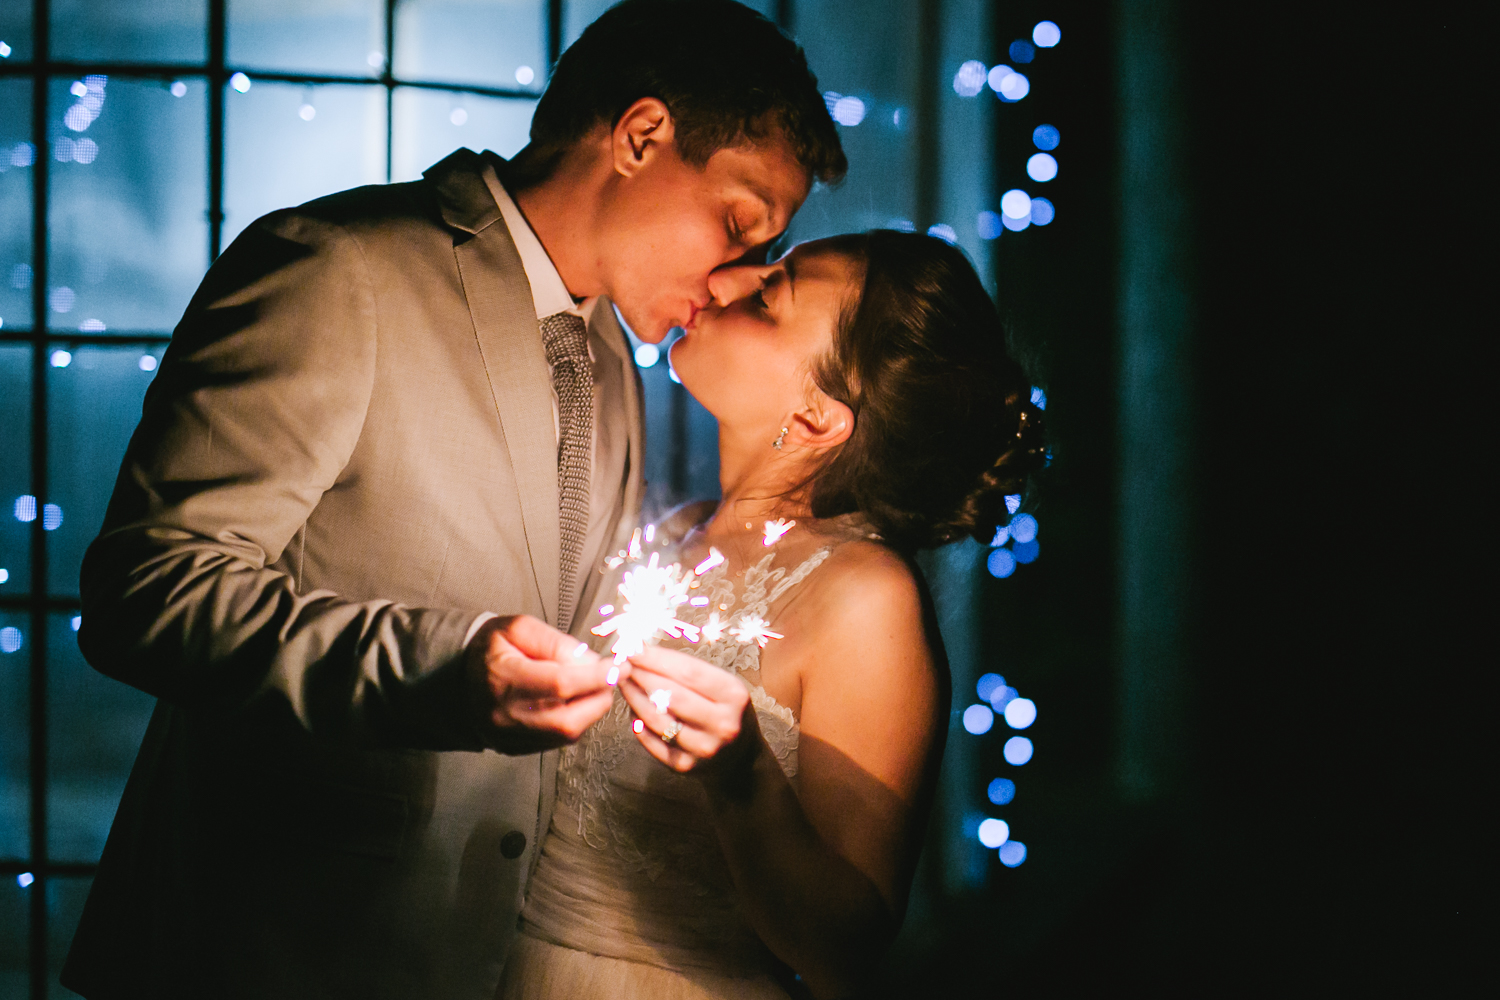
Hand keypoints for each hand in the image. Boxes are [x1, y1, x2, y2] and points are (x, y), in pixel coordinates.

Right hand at [466, 615, 624, 753]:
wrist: (461, 678)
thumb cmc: (493, 649)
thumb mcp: (519, 629)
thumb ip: (556, 642)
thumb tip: (591, 662)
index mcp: (502, 678)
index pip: (560, 684)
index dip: (596, 677)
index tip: (619, 666)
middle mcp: (504, 714)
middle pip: (568, 719)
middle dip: (599, 697)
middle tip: (610, 678)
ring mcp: (509, 736)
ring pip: (567, 734)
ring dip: (591, 710)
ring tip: (593, 687)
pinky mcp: (516, 748)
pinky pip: (558, 741)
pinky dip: (576, 722)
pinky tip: (574, 702)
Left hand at [617, 645, 751, 773]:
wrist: (741, 755)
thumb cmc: (726, 710)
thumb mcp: (722, 685)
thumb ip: (688, 671)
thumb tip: (644, 652)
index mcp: (733, 695)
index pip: (689, 672)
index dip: (656, 658)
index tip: (633, 648)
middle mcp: (721, 723)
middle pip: (671, 694)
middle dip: (641, 675)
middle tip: (621, 663)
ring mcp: (703, 747)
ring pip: (657, 718)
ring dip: (634, 697)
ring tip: (624, 682)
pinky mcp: (685, 765)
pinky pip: (652, 740)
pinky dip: (638, 722)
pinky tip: (633, 708)